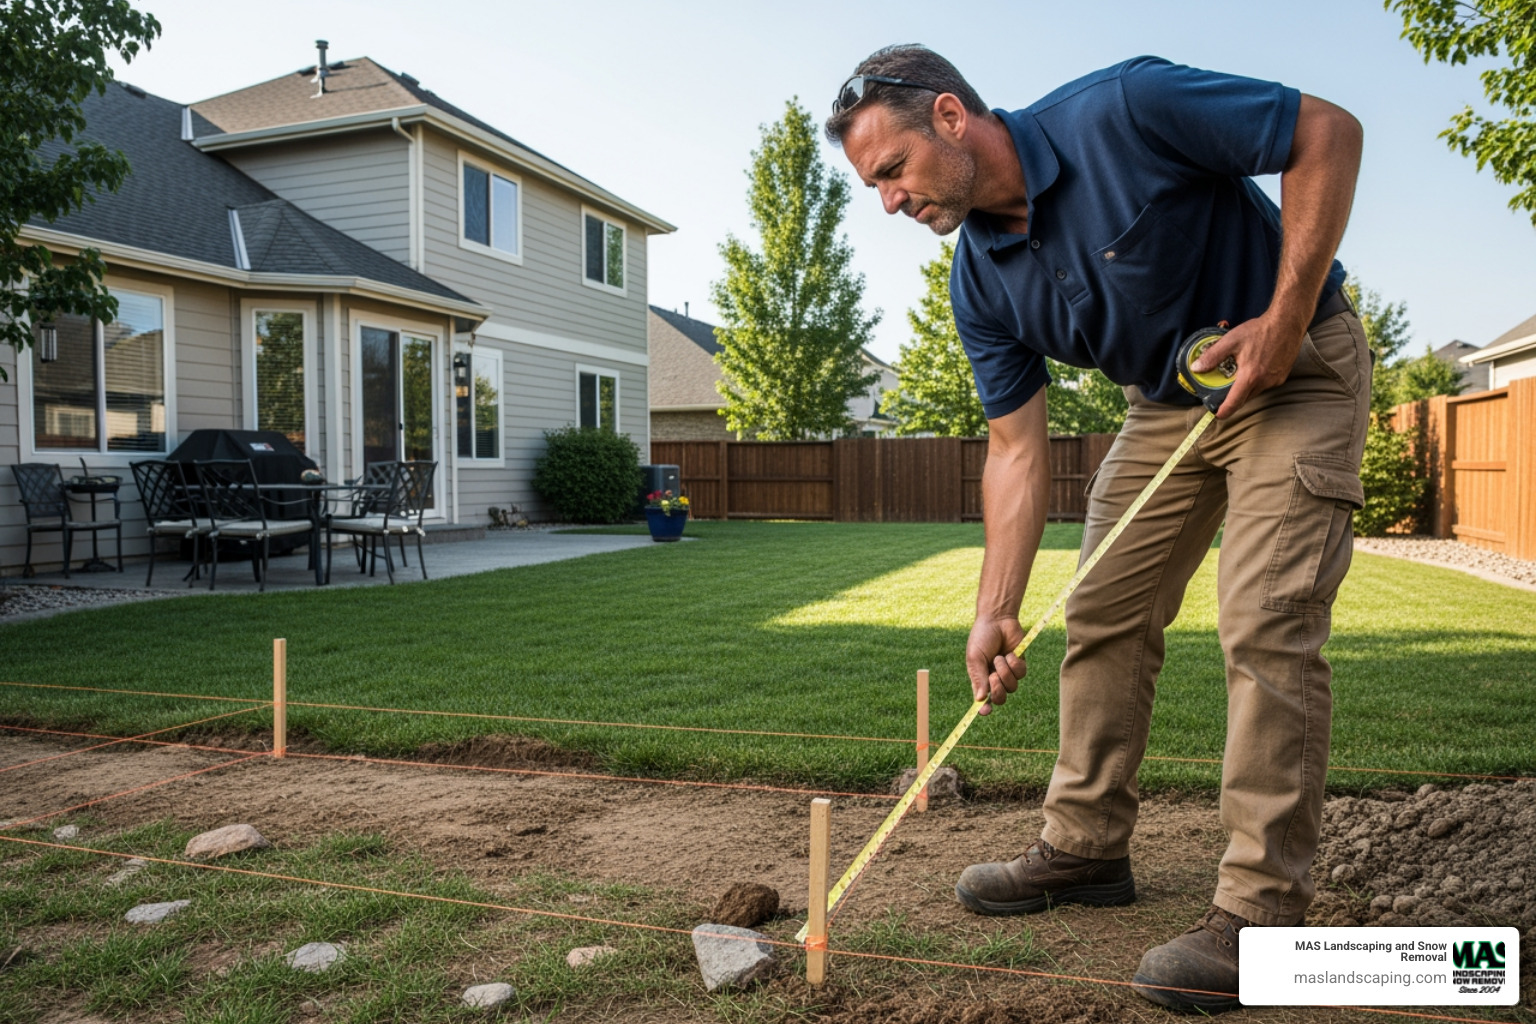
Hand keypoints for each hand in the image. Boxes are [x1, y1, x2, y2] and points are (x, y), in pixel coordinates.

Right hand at [966, 616, 1025, 715]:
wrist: (997, 620)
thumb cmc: (982, 638)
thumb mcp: (975, 657)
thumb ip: (978, 678)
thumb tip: (980, 699)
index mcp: (981, 679)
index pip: (983, 700)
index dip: (984, 709)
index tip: (984, 711)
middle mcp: (995, 679)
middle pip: (1000, 699)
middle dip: (998, 690)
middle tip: (993, 676)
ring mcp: (1009, 673)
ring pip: (1012, 687)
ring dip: (1005, 672)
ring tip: (999, 657)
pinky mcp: (1020, 664)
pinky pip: (1021, 674)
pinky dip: (1014, 663)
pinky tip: (1010, 653)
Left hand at [1191, 313, 1306, 418]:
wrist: (1287, 322)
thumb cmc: (1260, 330)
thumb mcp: (1230, 340)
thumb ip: (1212, 356)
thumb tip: (1197, 368)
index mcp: (1250, 376)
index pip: (1234, 402)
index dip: (1224, 411)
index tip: (1217, 414)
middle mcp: (1264, 382)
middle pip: (1244, 399)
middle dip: (1233, 398)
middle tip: (1223, 390)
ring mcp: (1275, 380)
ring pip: (1255, 392)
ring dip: (1245, 388)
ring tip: (1239, 374)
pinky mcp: (1282, 376)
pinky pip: (1265, 385)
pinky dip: (1257, 382)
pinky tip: (1254, 368)